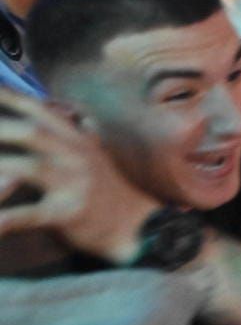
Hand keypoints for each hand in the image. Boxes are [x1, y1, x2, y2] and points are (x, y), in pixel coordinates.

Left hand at [0, 88, 161, 263]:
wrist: (141, 226)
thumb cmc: (107, 192)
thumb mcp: (94, 156)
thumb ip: (74, 135)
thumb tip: (60, 111)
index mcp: (78, 141)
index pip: (41, 111)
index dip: (12, 98)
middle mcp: (77, 156)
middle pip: (33, 132)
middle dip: (0, 128)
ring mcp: (74, 183)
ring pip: (28, 167)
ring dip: (0, 166)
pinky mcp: (69, 214)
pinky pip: (32, 215)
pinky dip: (7, 218)